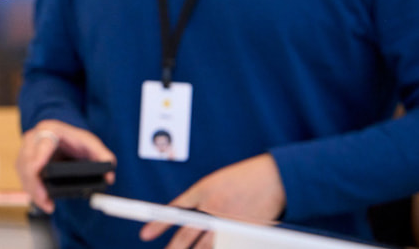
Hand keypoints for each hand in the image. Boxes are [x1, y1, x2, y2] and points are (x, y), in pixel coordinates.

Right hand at [15, 120, 115, 213]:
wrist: (63, 135)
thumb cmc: (75, 139)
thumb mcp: (92, 144)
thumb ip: (103, 157)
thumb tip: (109, 176)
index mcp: (50, 129)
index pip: (41, 143)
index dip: (38, 159)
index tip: (38, 173)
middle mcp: (34, 137)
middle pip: (27, 160)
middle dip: (34, 183)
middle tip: (46, 201)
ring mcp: (26, 149)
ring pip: (22, 171)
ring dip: (32, 190)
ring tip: (46, 204)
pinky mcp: (23, 161)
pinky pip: (22, 176)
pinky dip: (31, 190)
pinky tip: (41, 200)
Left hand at [139, 153, 285, 248]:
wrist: (274, 178)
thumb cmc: (244, 178)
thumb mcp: (215, 182)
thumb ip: (200, 200)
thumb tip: (185, 215)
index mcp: (202, 192)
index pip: (174, 210)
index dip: (158, 224)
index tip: (145, 235)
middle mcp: (212, 208)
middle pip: (186, 233)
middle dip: (173, 247)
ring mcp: (228, 222)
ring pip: (204, 245)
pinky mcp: (243, 232)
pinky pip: (224, 245)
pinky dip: (216, 248)